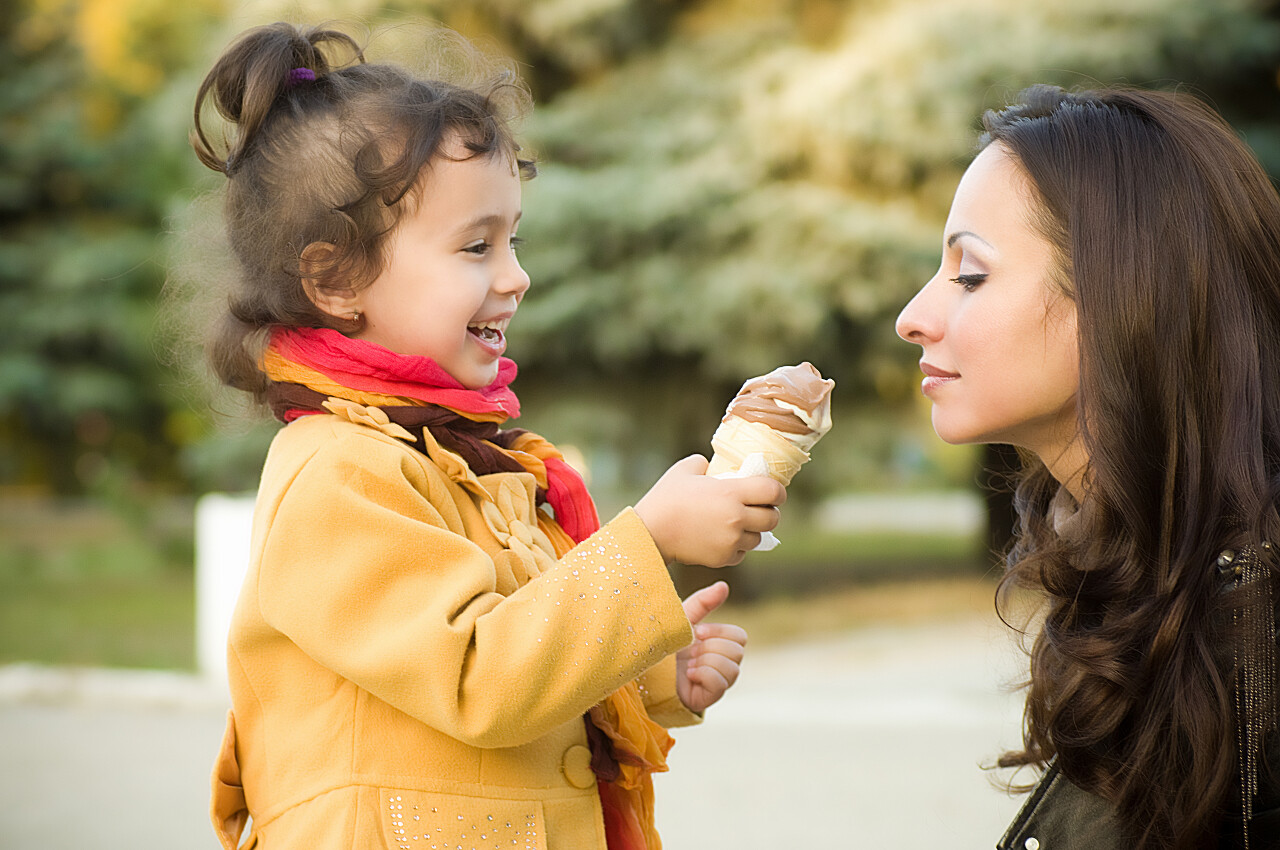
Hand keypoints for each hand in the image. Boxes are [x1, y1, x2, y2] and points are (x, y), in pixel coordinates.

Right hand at [634, 455, 785, 566]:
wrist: (651, 532)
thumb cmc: (666, 497)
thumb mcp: (686, 469)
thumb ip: (707, 464)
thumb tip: (715, 466)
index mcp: (732, 492)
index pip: (774, 492)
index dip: (778, 492)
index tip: (773, 492)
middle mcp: (736, 517)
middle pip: (773, 518)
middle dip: (769, 512)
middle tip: (759, 508)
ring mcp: (731, 540)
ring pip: (759, 538)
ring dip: (753, 530)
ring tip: (738, 524)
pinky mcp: (723, 558)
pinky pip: (742, 553)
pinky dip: (737, 546)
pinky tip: (723, 538)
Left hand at [676, 581, 747, 713]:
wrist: (642, 670)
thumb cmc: (663, 643)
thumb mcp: (683, 619)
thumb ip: (703, 602)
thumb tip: (724, 585)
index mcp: (718, 643)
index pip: (740, 636)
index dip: (720, 632)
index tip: (698, 633)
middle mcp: (722, 663)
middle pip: (738, 651)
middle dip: (710, 648)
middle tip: (690, 652)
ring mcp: (718, 681)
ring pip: (732, 668)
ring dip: (705, 662)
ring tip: (687, 665)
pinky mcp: (709, 697)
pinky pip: (720, 683)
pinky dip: (703, 675)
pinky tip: (689, 676)